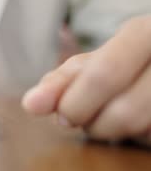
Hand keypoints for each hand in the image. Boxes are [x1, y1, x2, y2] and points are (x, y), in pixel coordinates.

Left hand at [22, 16, 150, 142]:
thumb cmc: (128, 58)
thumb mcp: (96, 58)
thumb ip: (63, 79)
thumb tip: (31, 104)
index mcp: (145, 33)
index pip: (104, 74)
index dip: (75, 103)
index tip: (60, 117)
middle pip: (124, 113)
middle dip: (92, 124)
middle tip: (80, 118)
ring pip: (141, 130)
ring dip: (112, 132)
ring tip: (107, 114)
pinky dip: (135, 137)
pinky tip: (134, 120)